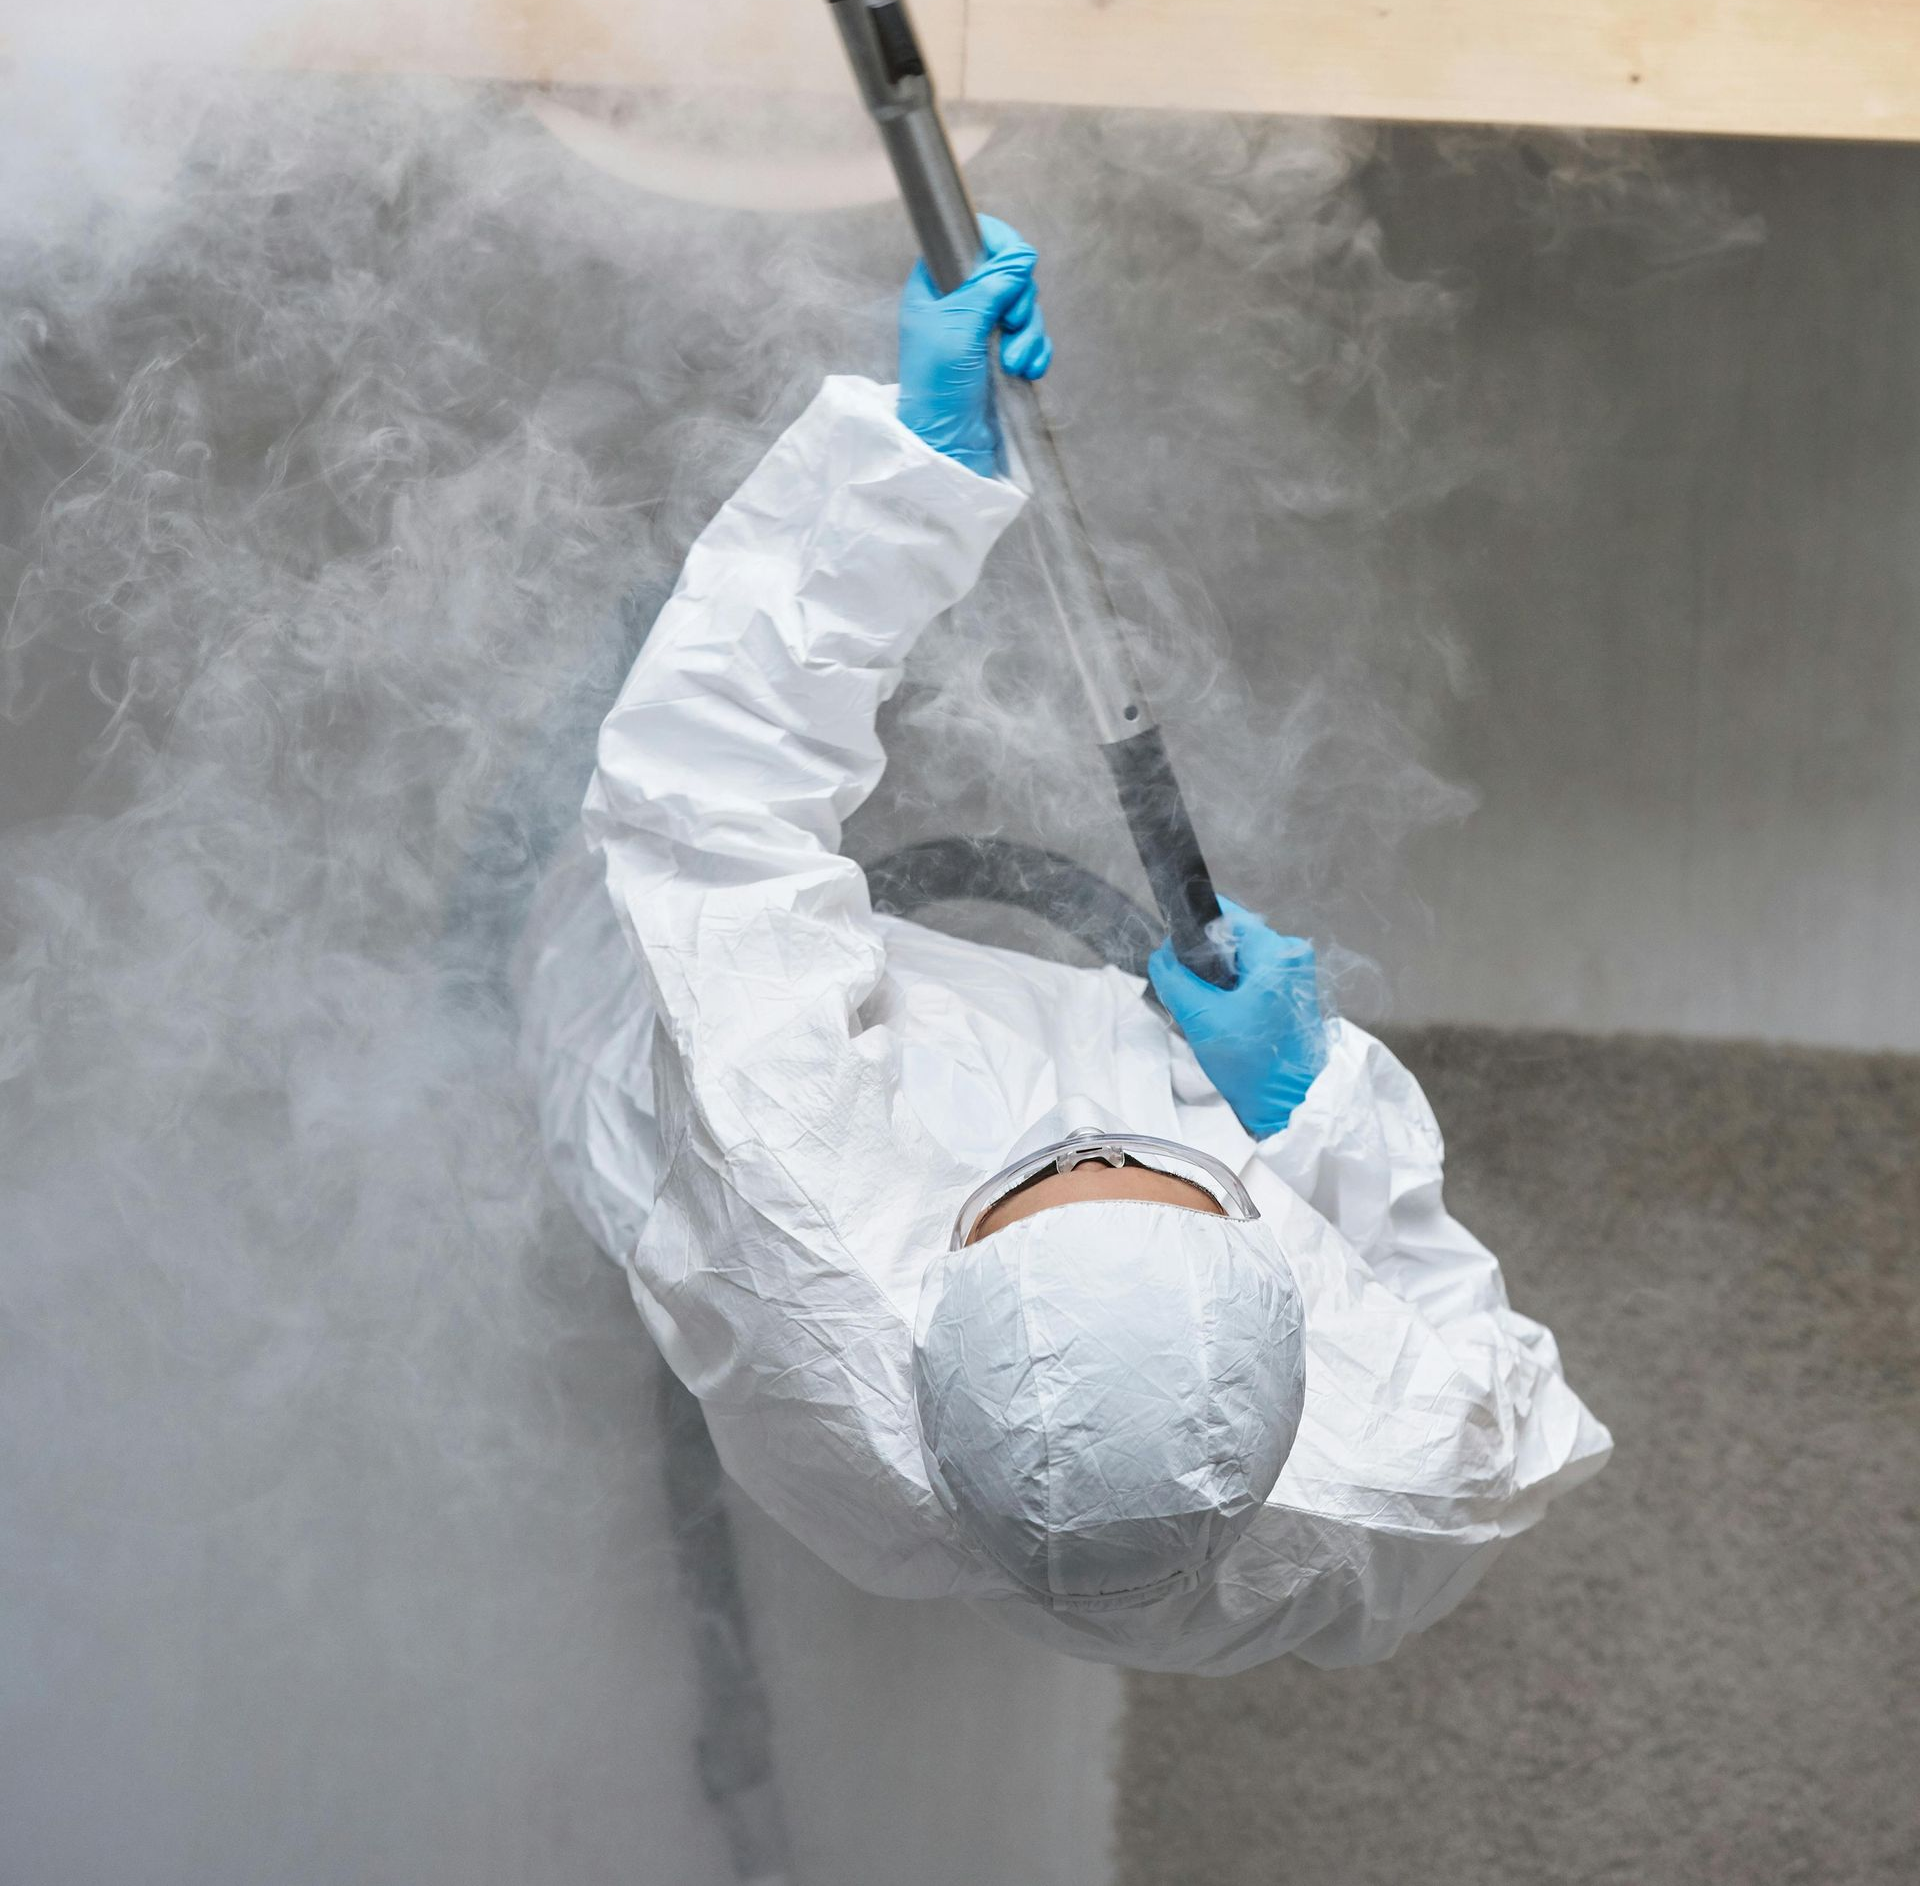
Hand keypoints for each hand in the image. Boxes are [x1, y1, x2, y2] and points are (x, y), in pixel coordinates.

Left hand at [897, 214, 1052, 477]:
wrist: (947, 443)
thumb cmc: (938, 385)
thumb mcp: (960, 326)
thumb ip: (992, 285)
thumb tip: (1024, 254)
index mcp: (936, 286)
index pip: (970, 241)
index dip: (998, 246)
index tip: (1016, 266)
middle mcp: (960, 303)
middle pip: (1009, 275)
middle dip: (1019, 304)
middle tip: (1009, 327)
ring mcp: (983, 330)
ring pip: (1025, 309)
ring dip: (1027, 335)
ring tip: (1013, 364)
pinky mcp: (1002, 356)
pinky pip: (1032, 339)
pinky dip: (1035, 353)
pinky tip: (1027, 371)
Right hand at [1148, 899, 1327, 1140]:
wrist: (1290, 1105)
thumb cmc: (1254, 1064)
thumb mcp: (1200, 1017)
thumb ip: (1173, 977)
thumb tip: (1161, 954)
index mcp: (1277, 952)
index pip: (1226, 916)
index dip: (1192, 929)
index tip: (1173, 952)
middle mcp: (1291, 956)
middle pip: (1232, 939)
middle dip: (1203, 962)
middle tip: (1187, 992)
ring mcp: (1295, 976)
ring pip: (1239, 961)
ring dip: (1216, 980)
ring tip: (1204, 1009)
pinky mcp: (1292, 996)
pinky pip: (1252, 979)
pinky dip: (1232, 993)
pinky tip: (1222, 1017)